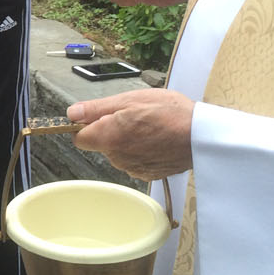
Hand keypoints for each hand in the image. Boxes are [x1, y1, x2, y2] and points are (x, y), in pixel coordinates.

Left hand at [67, 89, 193, 180]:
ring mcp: (133, 169)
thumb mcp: (129, 100)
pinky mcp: (148, 174)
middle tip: (133, 115)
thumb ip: (96, 109)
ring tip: (148, 125)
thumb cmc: (168, 113)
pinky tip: (156, 138)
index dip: (85, 125)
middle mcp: (117, 158)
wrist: (201, 136)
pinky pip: (134, 160)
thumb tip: (72, 113)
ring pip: (118, 152)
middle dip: (110, 129)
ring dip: (126, 139)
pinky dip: (140, 150)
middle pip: (101, 144)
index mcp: (108, 138)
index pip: (79, 138)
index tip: (98, 115)